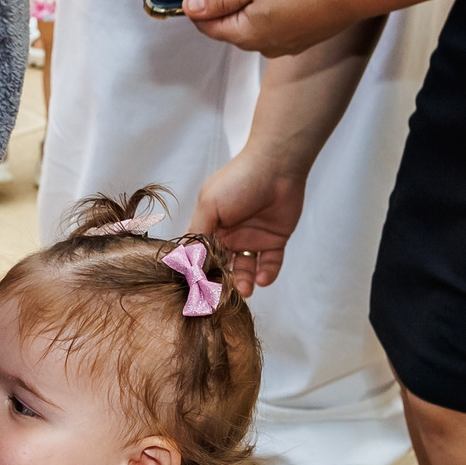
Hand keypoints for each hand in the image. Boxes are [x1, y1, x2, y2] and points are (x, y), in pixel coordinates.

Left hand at [181, 0, 362, 57]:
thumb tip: (190, 7)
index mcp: (245, 35)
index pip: (208, 26)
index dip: (199, 7)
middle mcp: (263, 47)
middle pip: (232, 27)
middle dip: (228, 5)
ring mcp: (286, 46)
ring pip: (257, 27)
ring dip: (254, 8)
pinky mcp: (304, 39)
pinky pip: (280, 27)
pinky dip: (277, 11)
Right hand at [190, 150, 309, 292]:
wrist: (277, 166)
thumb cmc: (238, 180)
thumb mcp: (209, 205)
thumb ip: (199, 234)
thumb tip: (188, 262)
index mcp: (211, 225)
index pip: (201, 255)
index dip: (199, 272)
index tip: (197, 289)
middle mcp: (230, 235)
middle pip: (223, 266)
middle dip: (222, 283)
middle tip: (221, 298)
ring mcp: (253, 238)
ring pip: (246, 269)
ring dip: (244, 282)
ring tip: (245, 290)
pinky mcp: (275, 240)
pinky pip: (270, 263)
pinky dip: (267, 273)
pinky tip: (262, 279)